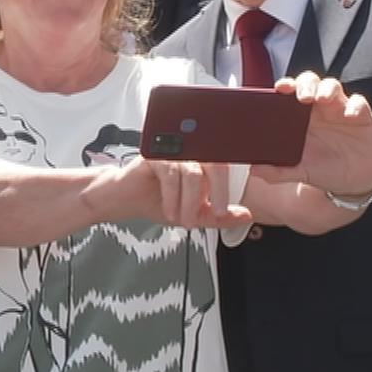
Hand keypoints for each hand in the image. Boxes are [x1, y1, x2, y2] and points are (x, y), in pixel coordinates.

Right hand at [110, 156, 253, 229]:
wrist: (126, 200)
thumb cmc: (158, 201)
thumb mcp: (194, 214)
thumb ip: (219, 215)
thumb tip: (246, 215)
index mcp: (203, 162)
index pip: (226, 167)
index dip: (230, 187)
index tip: (226, 210)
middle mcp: (191, 152)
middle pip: (215, 164)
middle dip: (219, 193)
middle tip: (217, 214)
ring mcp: (173, 151)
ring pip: (193, 174)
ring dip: (190, 202)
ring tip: (184, 220)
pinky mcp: (155, 154)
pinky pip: (171, 174)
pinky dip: (173, 197)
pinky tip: (169, 211)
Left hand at [253, 72, 371, 194]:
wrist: (353, 181)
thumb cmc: (322, 169)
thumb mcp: (300, 172)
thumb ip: (278, 172)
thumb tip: (254, 171)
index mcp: (299, 117)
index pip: (290, 93)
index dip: (285, 86)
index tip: (279, 88)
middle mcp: (319, 108)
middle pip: (310, 82)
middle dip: (305, 84)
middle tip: (303, 96)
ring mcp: (340, 109)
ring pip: (333, 86)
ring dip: (327, 88)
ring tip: (322, 99)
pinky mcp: (362, 117)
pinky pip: (359, 103)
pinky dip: (355, 105)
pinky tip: (349, 115)